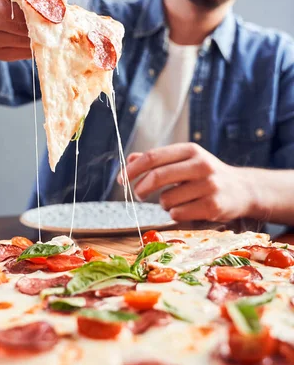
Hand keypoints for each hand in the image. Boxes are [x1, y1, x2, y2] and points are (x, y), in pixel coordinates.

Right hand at [0, 0, 62, 61]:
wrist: (0, 13)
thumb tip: (61, 3)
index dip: (16, 11)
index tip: (32, 11)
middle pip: (15, 25)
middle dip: (36, 24)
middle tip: (53, 24)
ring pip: (19, 40)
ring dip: (37, 38)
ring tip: (47, 32)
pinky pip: (19, 53)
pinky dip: (32, 49)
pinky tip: (37, 42)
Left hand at [119, 143, 254, 221]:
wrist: (243, 190)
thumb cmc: (206, 175)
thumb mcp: (185, 161)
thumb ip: (158, 160)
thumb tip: (129, 160)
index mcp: (190, 150)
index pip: (153, 157)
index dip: (132, 169)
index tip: (121, 180)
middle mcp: (201, 165)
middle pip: (157, 176)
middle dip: (140, 188)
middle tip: (137, 195)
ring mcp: (208, 186)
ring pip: (166, 199)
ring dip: (164, 204)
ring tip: (176, 201)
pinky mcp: (213, 206)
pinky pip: (178, 213)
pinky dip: (176, 214)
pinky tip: (187, 209)